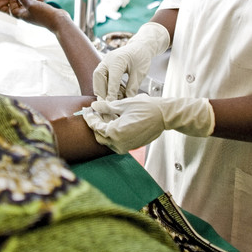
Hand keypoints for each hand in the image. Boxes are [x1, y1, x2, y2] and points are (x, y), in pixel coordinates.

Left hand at [8, 0, 65, 30]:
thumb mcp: (31, 5)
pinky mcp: (43, 11)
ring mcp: (36, 13)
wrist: (59, 21)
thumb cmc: (44, 15)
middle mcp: (28, 15)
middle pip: (20, 5)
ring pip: (30, 3)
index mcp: (23, 16)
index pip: (13, 9)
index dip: (12, 1)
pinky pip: (38, 3)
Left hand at [82, 95, 214, 153]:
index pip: (96, 127)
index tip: (87, 110)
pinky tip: (114, 121)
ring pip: (108, 141)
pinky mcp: (132, 146)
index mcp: (116, 133)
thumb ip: (106, 107)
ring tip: (104, 116)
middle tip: (94, 113)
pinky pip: (117, 142)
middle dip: (95, 125)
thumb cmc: (146, 108)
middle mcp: (120, 143)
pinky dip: (113, 133)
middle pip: (100, 137)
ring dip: (104, 130)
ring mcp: (127, 146)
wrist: (164, 116)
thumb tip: (94, 106)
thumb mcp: (123, 104)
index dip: (90, 118)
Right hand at [92, 21, 169, 100]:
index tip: (111, 104)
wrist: (140, 46)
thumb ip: (132, 87)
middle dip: (101, 91)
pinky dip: (103, 85)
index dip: (111, 92)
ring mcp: (105, 61)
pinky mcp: (105, 64)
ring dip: (100, 88)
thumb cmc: (141, 58)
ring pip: (97, 76)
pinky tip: (109, 93)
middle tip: (105, 103)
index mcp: (118, 60)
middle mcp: (108, 59)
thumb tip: (126, 101)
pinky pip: (100, 75)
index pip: (112, 79)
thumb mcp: (140, 73)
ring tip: (106, 100)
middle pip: (99, 76)